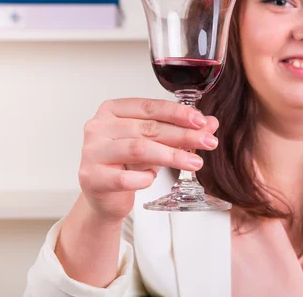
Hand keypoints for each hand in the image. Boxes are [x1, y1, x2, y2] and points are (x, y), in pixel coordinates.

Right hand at [78, 98, 218, 221]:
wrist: (103, 195)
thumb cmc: (127, 163)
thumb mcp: (155, 143)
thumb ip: (181, 130)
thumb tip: (210, 124)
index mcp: (113, 110)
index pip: (150, 107)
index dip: (178, 113)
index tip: (201, 121)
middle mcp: (99, 127)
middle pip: (148, 128)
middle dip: (183, 135)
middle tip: (208, 142)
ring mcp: (92, 152)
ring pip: (139, 149)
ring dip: (171, 155)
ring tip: (195, 163)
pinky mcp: (92, 177)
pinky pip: (123, 178)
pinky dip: (143, 178)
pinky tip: (153, 179)